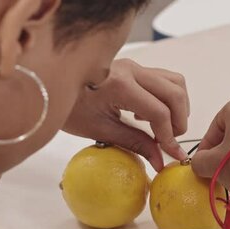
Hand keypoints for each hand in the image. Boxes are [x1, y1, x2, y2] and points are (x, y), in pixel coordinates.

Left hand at [62, 59, 188, 170]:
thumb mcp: (100, 130)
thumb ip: (135, 143)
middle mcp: (132, 70)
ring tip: (162, 128)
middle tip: (169, 143)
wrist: (50, 86)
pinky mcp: (134, 67)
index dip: (169, 137)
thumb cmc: (69, 109)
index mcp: (120, 85)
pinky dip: (167, 98)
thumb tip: (161, 161)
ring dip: (177, 107)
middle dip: (179, 121)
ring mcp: (134, 65)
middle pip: (175, 93)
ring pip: (174, 82)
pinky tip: (149, 115)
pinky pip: (163, 79)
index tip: (172, 156)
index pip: (159, 112)